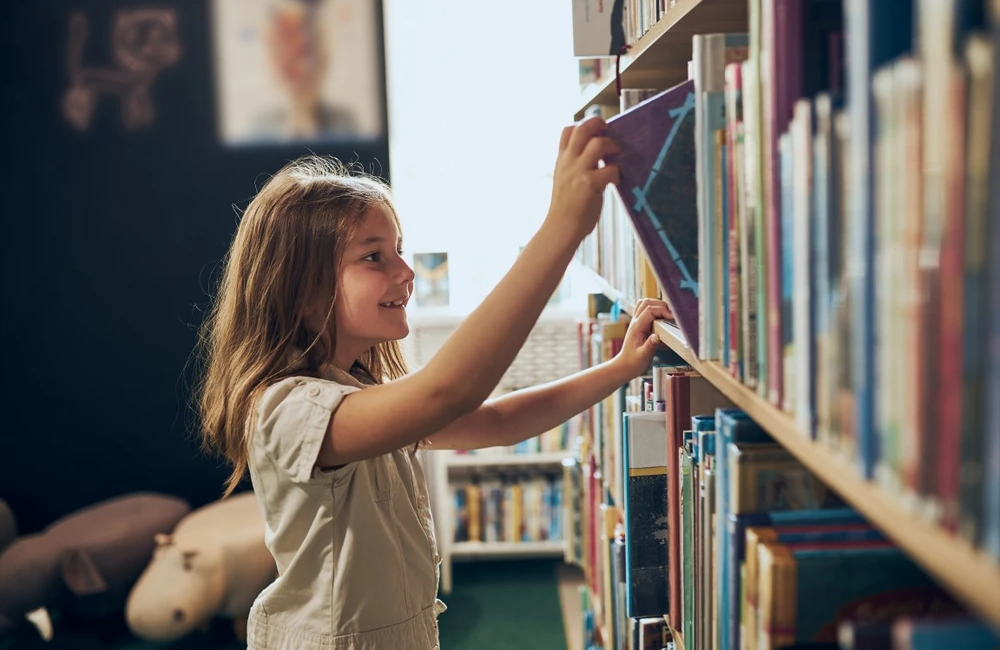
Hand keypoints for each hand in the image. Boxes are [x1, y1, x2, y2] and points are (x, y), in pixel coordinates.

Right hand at [546, 116, 619, 240]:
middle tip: (609, 133)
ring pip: (598, 143)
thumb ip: (578, 164)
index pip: (568, 130)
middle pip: (582, 129)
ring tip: (616, 156)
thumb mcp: (565, 179)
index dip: (584, 124)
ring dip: (612, 146)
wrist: (561, 228)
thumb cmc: (567, 207)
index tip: (596, 132)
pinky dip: (616, 173)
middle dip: (599, 124)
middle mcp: (569, 162)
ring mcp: (578, 172)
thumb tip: (599, 153)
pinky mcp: (589, 184)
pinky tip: (615, 181)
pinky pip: (610, 169)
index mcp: (562, 160)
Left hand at [614, 298, 672, 377]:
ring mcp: (636, 322)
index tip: (672, 318)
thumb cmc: (634, 362)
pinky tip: (660, 318)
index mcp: (637, 327)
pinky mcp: (639, 324)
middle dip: (661, 305)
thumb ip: (650, 346)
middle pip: (647, 302)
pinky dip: (653, 309)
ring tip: (666, 314)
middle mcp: (635, 322)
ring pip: (644, 303)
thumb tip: (657, 337)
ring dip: (656, 305)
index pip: (650, 310)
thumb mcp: (643, 356)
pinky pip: (644, 309)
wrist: (625, 366)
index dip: (662, 310)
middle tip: (671, 315)